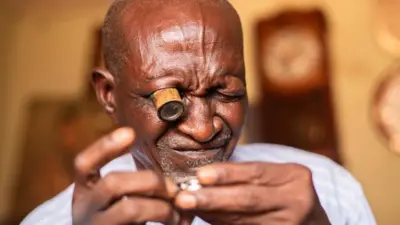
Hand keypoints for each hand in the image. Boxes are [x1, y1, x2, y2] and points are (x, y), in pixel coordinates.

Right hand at [71, 127, 181, 224]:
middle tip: (173, 189)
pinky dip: (167, 223)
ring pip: (129, 208)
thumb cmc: (123, 224)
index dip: (105, 147)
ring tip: (178, 216)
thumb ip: (137, 187)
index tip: (130, 133)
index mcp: (85, 194)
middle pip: (113, 182)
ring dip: (161, 208)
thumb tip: (176, 181)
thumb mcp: (119, 202)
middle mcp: (84, 211)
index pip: (84, 164)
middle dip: (150, 180)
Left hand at [174, 162, 330, 224]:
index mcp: (295, 177)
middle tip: (184, 198)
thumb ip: (248, 177)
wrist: (313, 224)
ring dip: (213, 214)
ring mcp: (290, 224)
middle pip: (249, 198)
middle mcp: (297, 201)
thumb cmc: (287, 194)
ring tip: (190, 208)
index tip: (200, 175)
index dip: (227, 174)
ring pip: (243, 219)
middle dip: (213, 198)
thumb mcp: (277, 179)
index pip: (256, 172)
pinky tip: (207, 219)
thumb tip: (203, 178)